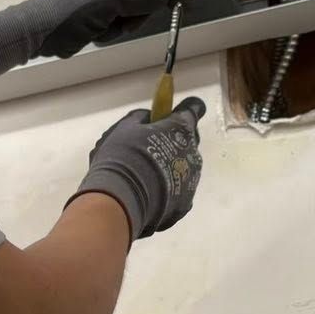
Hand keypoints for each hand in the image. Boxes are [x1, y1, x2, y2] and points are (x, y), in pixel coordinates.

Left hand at [0, 0, 174, 79]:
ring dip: (123, 25)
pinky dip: (111, 31)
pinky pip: (118, 23)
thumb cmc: (71, 12)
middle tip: (127, 23)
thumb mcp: (109, 3)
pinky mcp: (97, 15)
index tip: (183, 3)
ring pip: (132, 12)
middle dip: (138, 12)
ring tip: (104, 29)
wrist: (38, 32)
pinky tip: (96, 35)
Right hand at [71, 97, 205, 239]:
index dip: (183, 110)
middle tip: (149, 148)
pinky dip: (167, 191)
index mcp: (181, 129)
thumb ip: (141, 119)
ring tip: (145, 178)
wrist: (120, 201)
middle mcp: (193, 153)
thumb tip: (148, 119)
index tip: (170, 115)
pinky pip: (178, 191)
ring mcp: (192, 181)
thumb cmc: (123, 157)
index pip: (193, 108)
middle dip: (173, 141)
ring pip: (184, 167)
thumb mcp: (125, 128)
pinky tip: (148, 196)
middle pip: (187, 140)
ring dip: (170, 167)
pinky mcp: (184, 205)